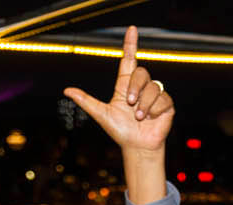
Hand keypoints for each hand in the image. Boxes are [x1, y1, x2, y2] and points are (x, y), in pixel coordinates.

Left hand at [64, 27, 173, 153]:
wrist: (137, 147)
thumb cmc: (120, 131)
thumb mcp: (101, 114)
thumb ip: (86, 101)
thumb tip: (67, 90)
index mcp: (125, 85)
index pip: (129, 60)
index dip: (130, 44)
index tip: (131, 30)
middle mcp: (141, 87)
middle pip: (141, 73)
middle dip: (135, 88)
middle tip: (130, 104)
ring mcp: (154, 95)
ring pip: (153, 87)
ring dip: (143, 104)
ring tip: (139, 117)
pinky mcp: (166, 105)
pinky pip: (163, 99)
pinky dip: (154, 110)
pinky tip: (151, 118)